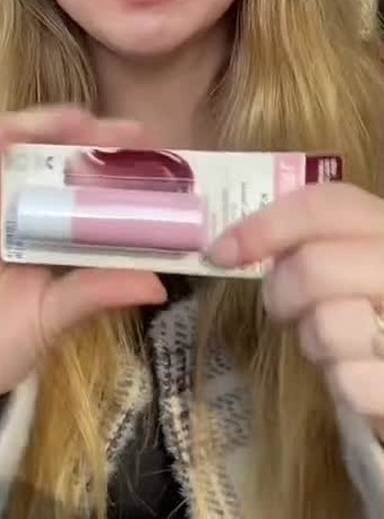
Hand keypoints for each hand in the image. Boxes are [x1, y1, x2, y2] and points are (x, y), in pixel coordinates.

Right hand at [0, 105, 166, 461]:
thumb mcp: (52, 316)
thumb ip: (94, 292)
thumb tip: (158, 283)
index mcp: (41, 225)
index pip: (82, 181)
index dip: (117, 164)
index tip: (159, 158)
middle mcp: (10, 203)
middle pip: (52, 154)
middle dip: (92, 137)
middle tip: (134, 136)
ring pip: (12, 146)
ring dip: (47, 127)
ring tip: (86, 121)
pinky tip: (19, 131)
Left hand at [208, 183, 383, 439]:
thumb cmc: (376, 304)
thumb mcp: (355, 257)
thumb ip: (315, 239)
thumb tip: (229, 246)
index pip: (327, 205)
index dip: (266, 224)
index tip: (222, 252)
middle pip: (313, 266)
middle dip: (281, 293)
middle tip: (285, 308)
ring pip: (325, 326)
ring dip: (314, 342)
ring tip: (337, 342)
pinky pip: (347, 382)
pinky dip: (342, 383)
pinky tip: (361, 371)